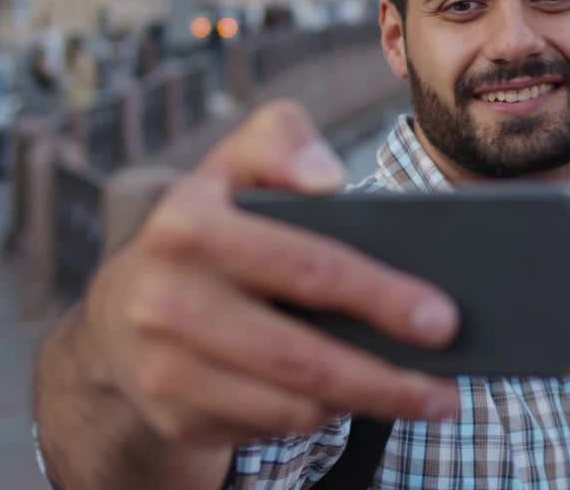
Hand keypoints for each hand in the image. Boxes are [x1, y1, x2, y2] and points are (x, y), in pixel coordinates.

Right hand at [74, 100, 460, 445]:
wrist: (120, 308)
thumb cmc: (211, 224)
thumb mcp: (236, 164)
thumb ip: (282, 142)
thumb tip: (327, 179)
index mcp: (187, 226)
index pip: (306, 267)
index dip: (380, 296)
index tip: (442, 319)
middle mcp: (166, 301)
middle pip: (303, 357)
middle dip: (387, 379)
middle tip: (449, 393)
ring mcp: (164, 367)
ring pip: (292, 405)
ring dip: (367, 406)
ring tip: (424, 399)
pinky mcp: (174, 415)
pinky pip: (269, 428)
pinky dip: (322, 419)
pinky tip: (358, 403)